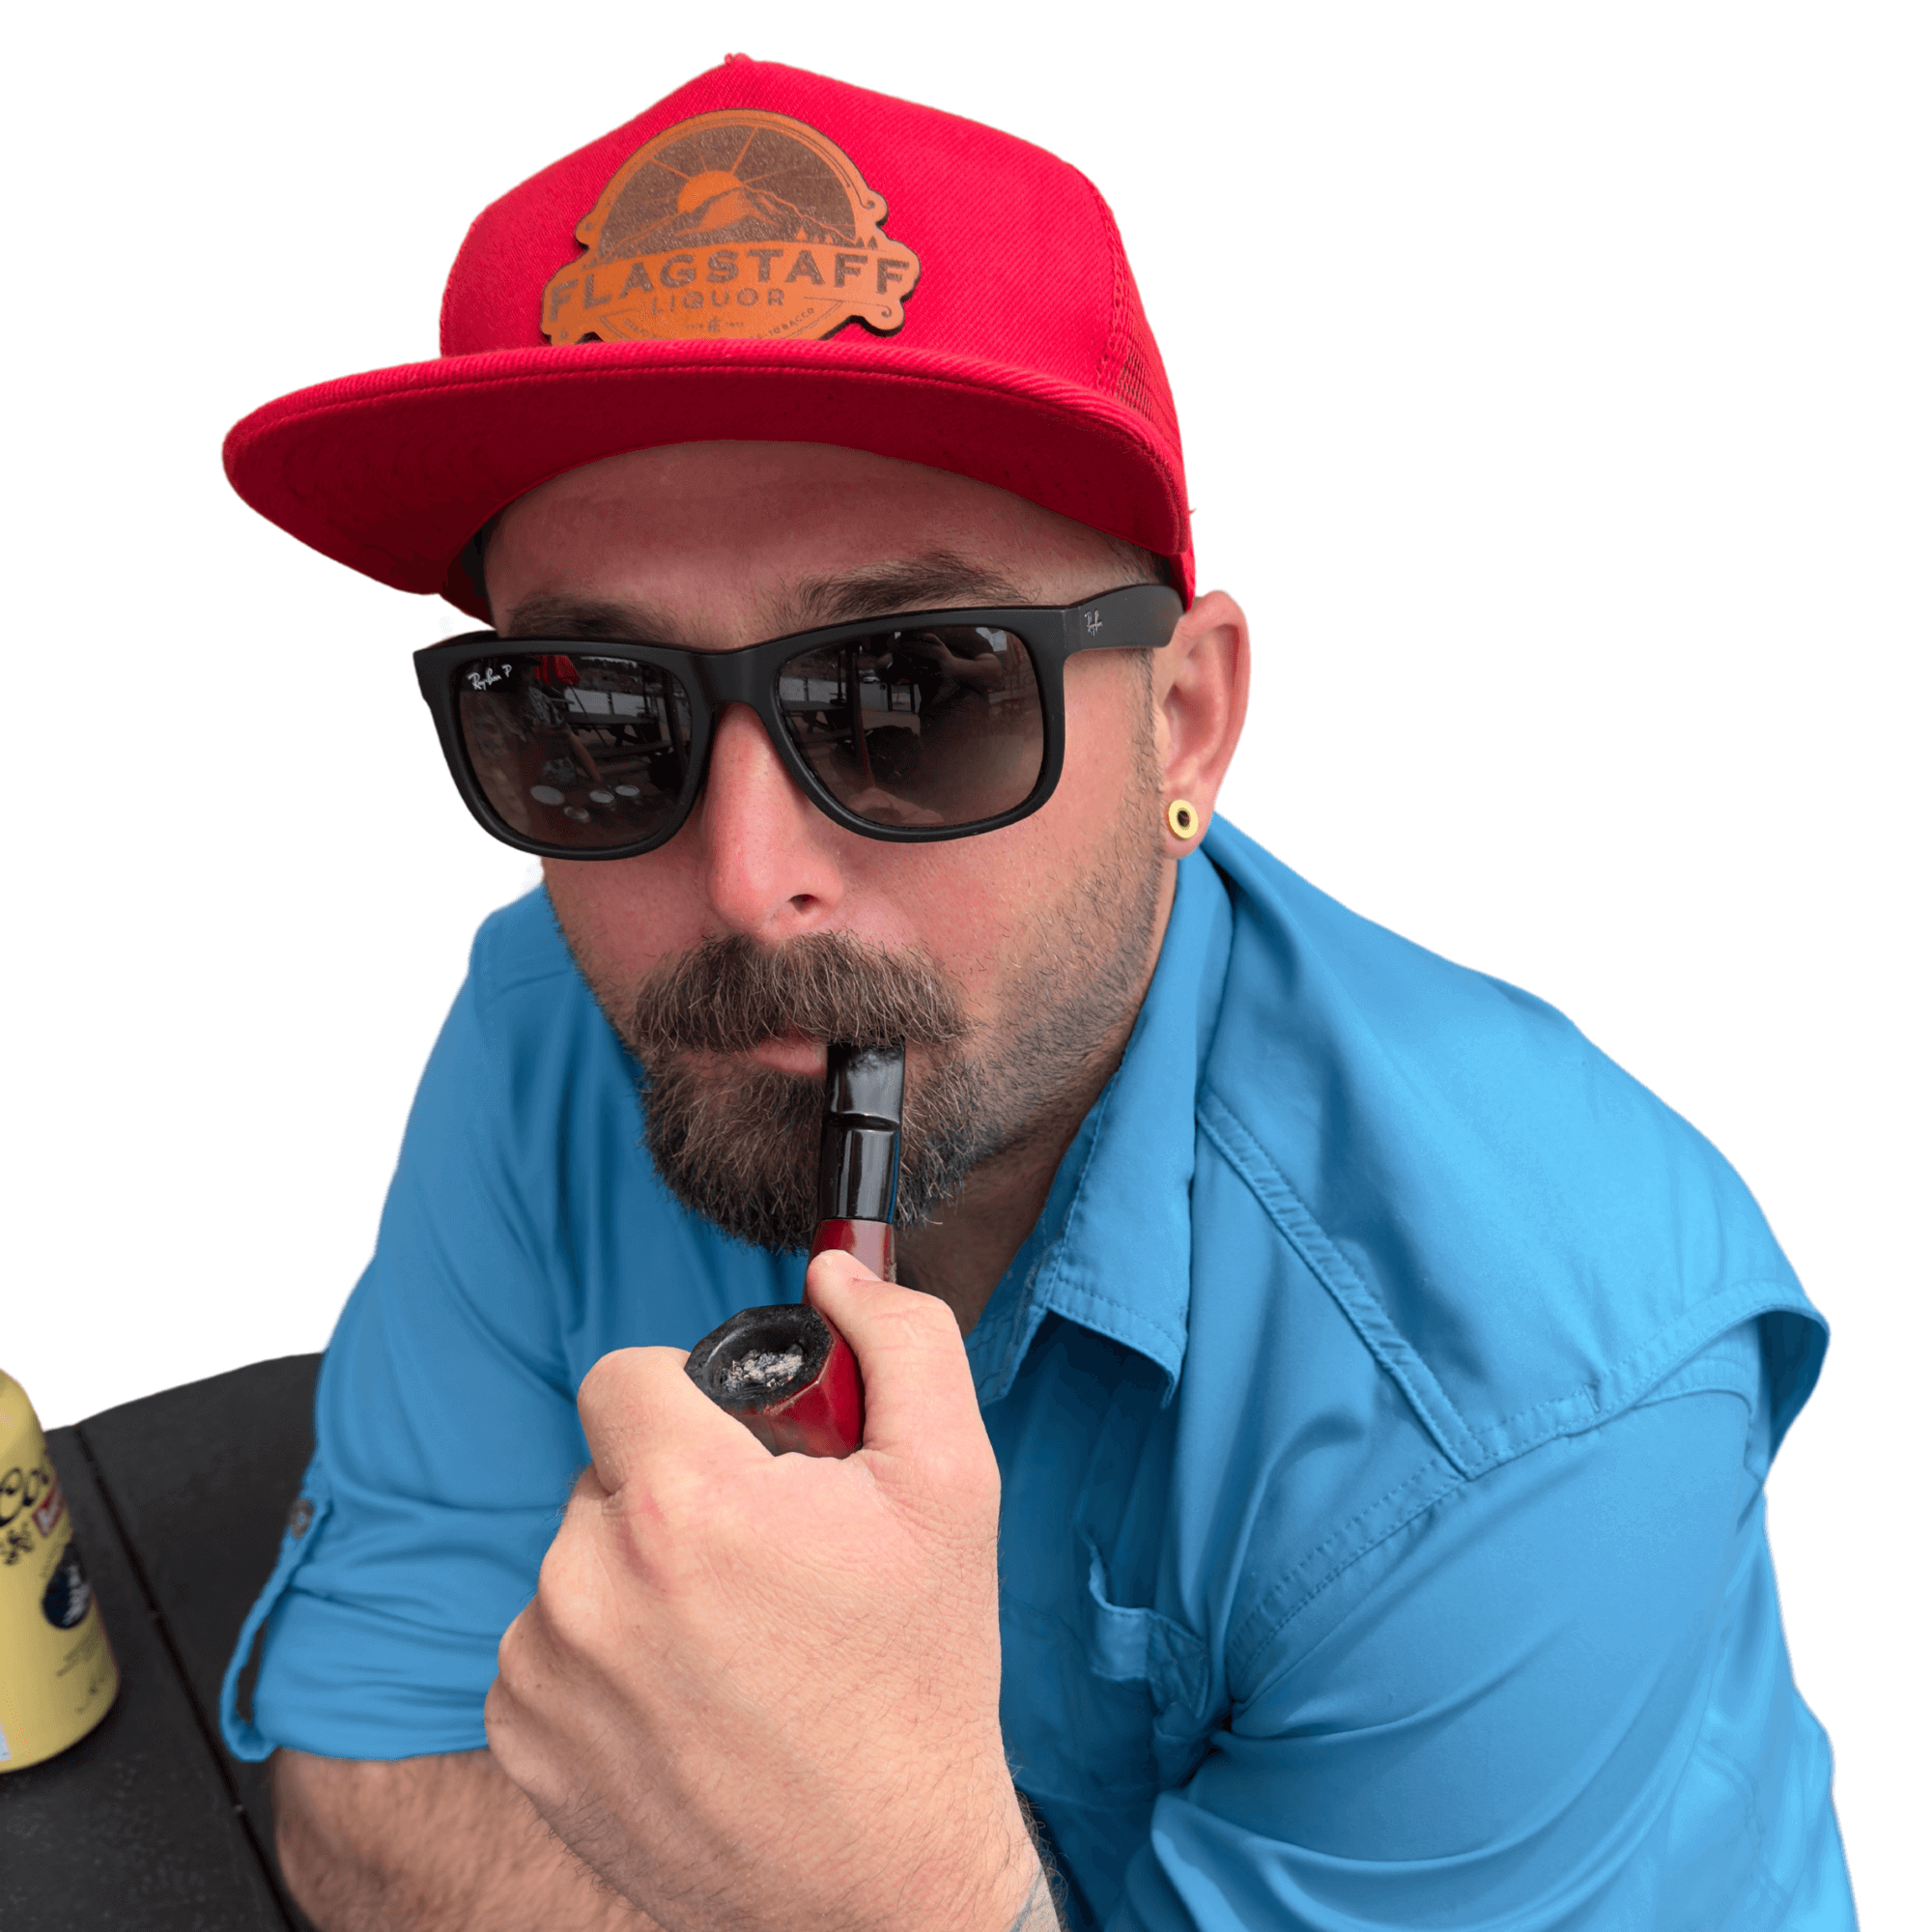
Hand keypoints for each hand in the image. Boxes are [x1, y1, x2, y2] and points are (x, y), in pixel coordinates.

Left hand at [486, 1252, 1045, 1931]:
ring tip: (735, 1639)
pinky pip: (546, 1645)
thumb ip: (902, 1341)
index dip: (691, 1399)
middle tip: (766, 1556)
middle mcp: (588, 1585)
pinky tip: (691, 1699)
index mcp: (681, 1505)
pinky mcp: (526, 1745)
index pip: (622, 1375)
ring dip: (640, 1573)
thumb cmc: (922, 1680)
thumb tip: (837, 1267)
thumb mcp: (953, 1485)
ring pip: (577, 1558)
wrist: (884, 1884)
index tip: (742, 1453)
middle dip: (677, 1489)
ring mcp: (546, 1673)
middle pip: (607, 1468)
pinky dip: (605, 1655)